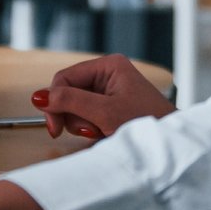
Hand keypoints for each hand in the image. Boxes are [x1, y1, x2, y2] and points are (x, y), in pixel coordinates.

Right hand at [31, 53, 175, 140]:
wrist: (171, 144)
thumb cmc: (147, 122)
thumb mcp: (104, 112)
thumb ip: (70, 101)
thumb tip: (39, 96)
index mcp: (109, 65)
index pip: (65, 77)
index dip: (54, 100)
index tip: (53, 127)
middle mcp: (108, 74)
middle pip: (69, 92)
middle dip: (73, 115)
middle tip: (86, 131)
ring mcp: (110, 90)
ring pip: (76, 106)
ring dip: (82, 124)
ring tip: (101, 132)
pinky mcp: (111, 106)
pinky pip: (87, 115)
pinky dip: (91, 127)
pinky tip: (103, 133)